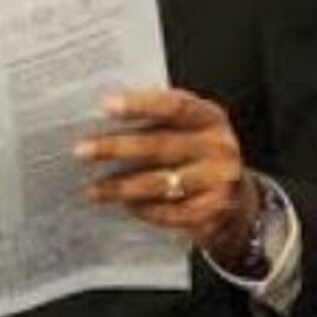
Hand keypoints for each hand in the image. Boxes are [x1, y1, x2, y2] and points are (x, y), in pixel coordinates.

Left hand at [74, 89, 259, 262]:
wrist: (235, 197)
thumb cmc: (195, 153)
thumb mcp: (187, 129)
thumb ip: (155, 121)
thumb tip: (97, 121)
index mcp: (209, 117)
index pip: (175, 105)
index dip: (140, 104)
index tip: (106, 105)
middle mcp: (218, 146)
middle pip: (161, 145)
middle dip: (117, 148)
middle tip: (81, 150)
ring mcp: (219, 181)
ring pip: (161, 183)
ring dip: (121, 187)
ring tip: (92, 188)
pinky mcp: (213, 212)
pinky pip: (170, 212)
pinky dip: (143, 210)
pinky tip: (123, 206)